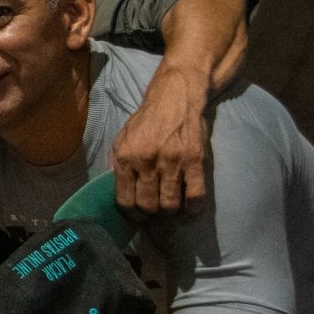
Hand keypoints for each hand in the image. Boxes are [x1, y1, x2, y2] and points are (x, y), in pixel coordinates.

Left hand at [110, 65, 211, 214]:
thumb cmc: (147, 120)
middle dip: (151, 214)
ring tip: (171, 206)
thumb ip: (118, 164)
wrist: (175, 97)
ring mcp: (172, 161)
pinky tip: (190, 206)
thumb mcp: (123, 138)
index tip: (137, 216)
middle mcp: (147, 161)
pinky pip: (195, 195)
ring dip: (170, 211)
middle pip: (148, 206)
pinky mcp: (194, 160)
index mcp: (126, 157)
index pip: (125, 200)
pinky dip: (193, 207)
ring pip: (170, 204)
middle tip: (155, 210)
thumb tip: (118, 192)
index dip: (131, 214)